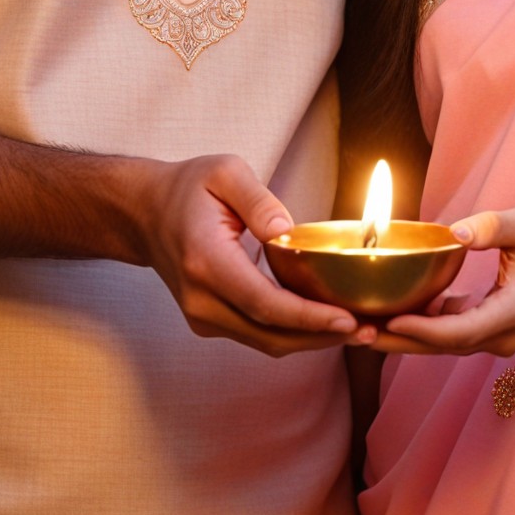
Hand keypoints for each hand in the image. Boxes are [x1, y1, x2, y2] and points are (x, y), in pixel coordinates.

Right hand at [130, 153, 376, 357]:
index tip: (347, 320)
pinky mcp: (209, 321)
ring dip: (310, 340)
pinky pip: (256, 334)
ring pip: (264, 341)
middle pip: (269, 333)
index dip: (308, 317)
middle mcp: (201, 298)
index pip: (263, 302)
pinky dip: (291, 332)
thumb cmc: (188, 187)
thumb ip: (258, 200)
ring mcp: (202, 316)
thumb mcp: (224, 173)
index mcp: (206, 261)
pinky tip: (324, 321)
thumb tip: (287, 233)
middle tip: (369, 331)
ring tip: (358, 330)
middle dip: (320, 337)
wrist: (145, 213)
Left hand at [365, 206, 514, 357]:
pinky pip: (444, 332)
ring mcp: (493, 338)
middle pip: (440, 346)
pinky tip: (382, 308)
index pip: (459, 331)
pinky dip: (415, 324)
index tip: (386, 320)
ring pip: (438, 344)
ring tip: (354, 322)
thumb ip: (493, 226)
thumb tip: (453, 233)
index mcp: (513, 312)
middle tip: (349, 329)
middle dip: (395, 340)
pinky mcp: (483, 330)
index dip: (420, 330)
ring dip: (398, 335)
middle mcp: (501, 336)